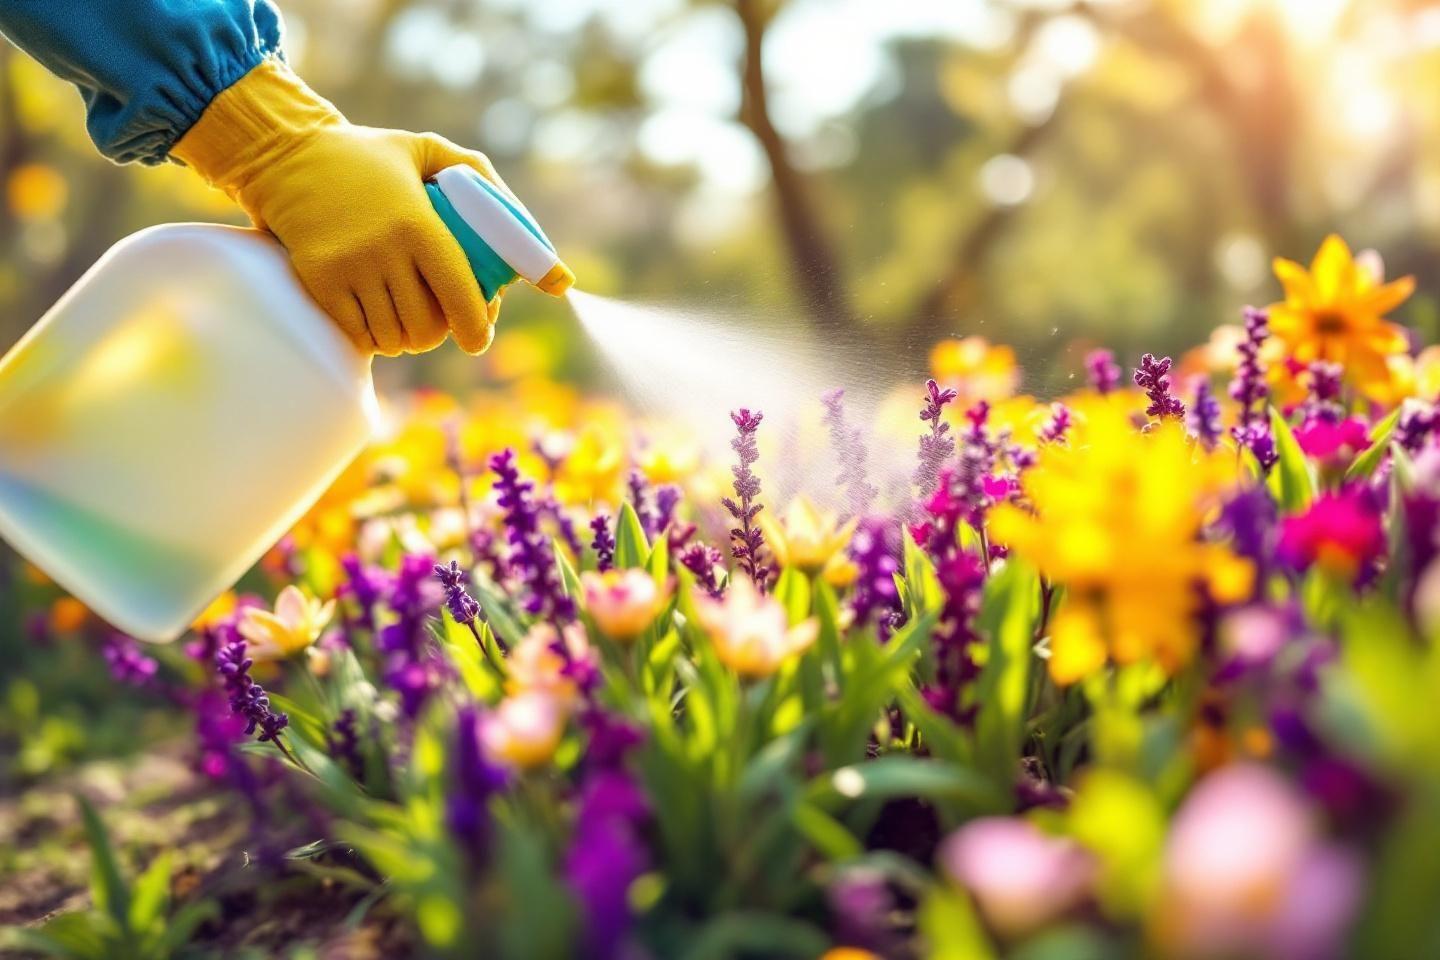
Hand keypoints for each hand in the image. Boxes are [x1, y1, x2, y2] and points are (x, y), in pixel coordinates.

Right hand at [173, 60, 499, 355]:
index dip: (475, 327)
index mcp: (418, 223)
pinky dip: (372, 337)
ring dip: (404, 339)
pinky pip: (357, 333)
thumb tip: (519, 222)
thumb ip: (474, 175)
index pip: (459, 294)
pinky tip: (375, 322)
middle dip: (437, 335)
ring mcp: (348, 268)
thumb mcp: (424, 148)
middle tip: (436, 325)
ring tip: (405, 324)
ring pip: (392, 336)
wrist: (286, 154)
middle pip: (426, 326)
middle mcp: (384, 250)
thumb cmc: (367, 155)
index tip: (478, 340)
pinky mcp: (319, 280)